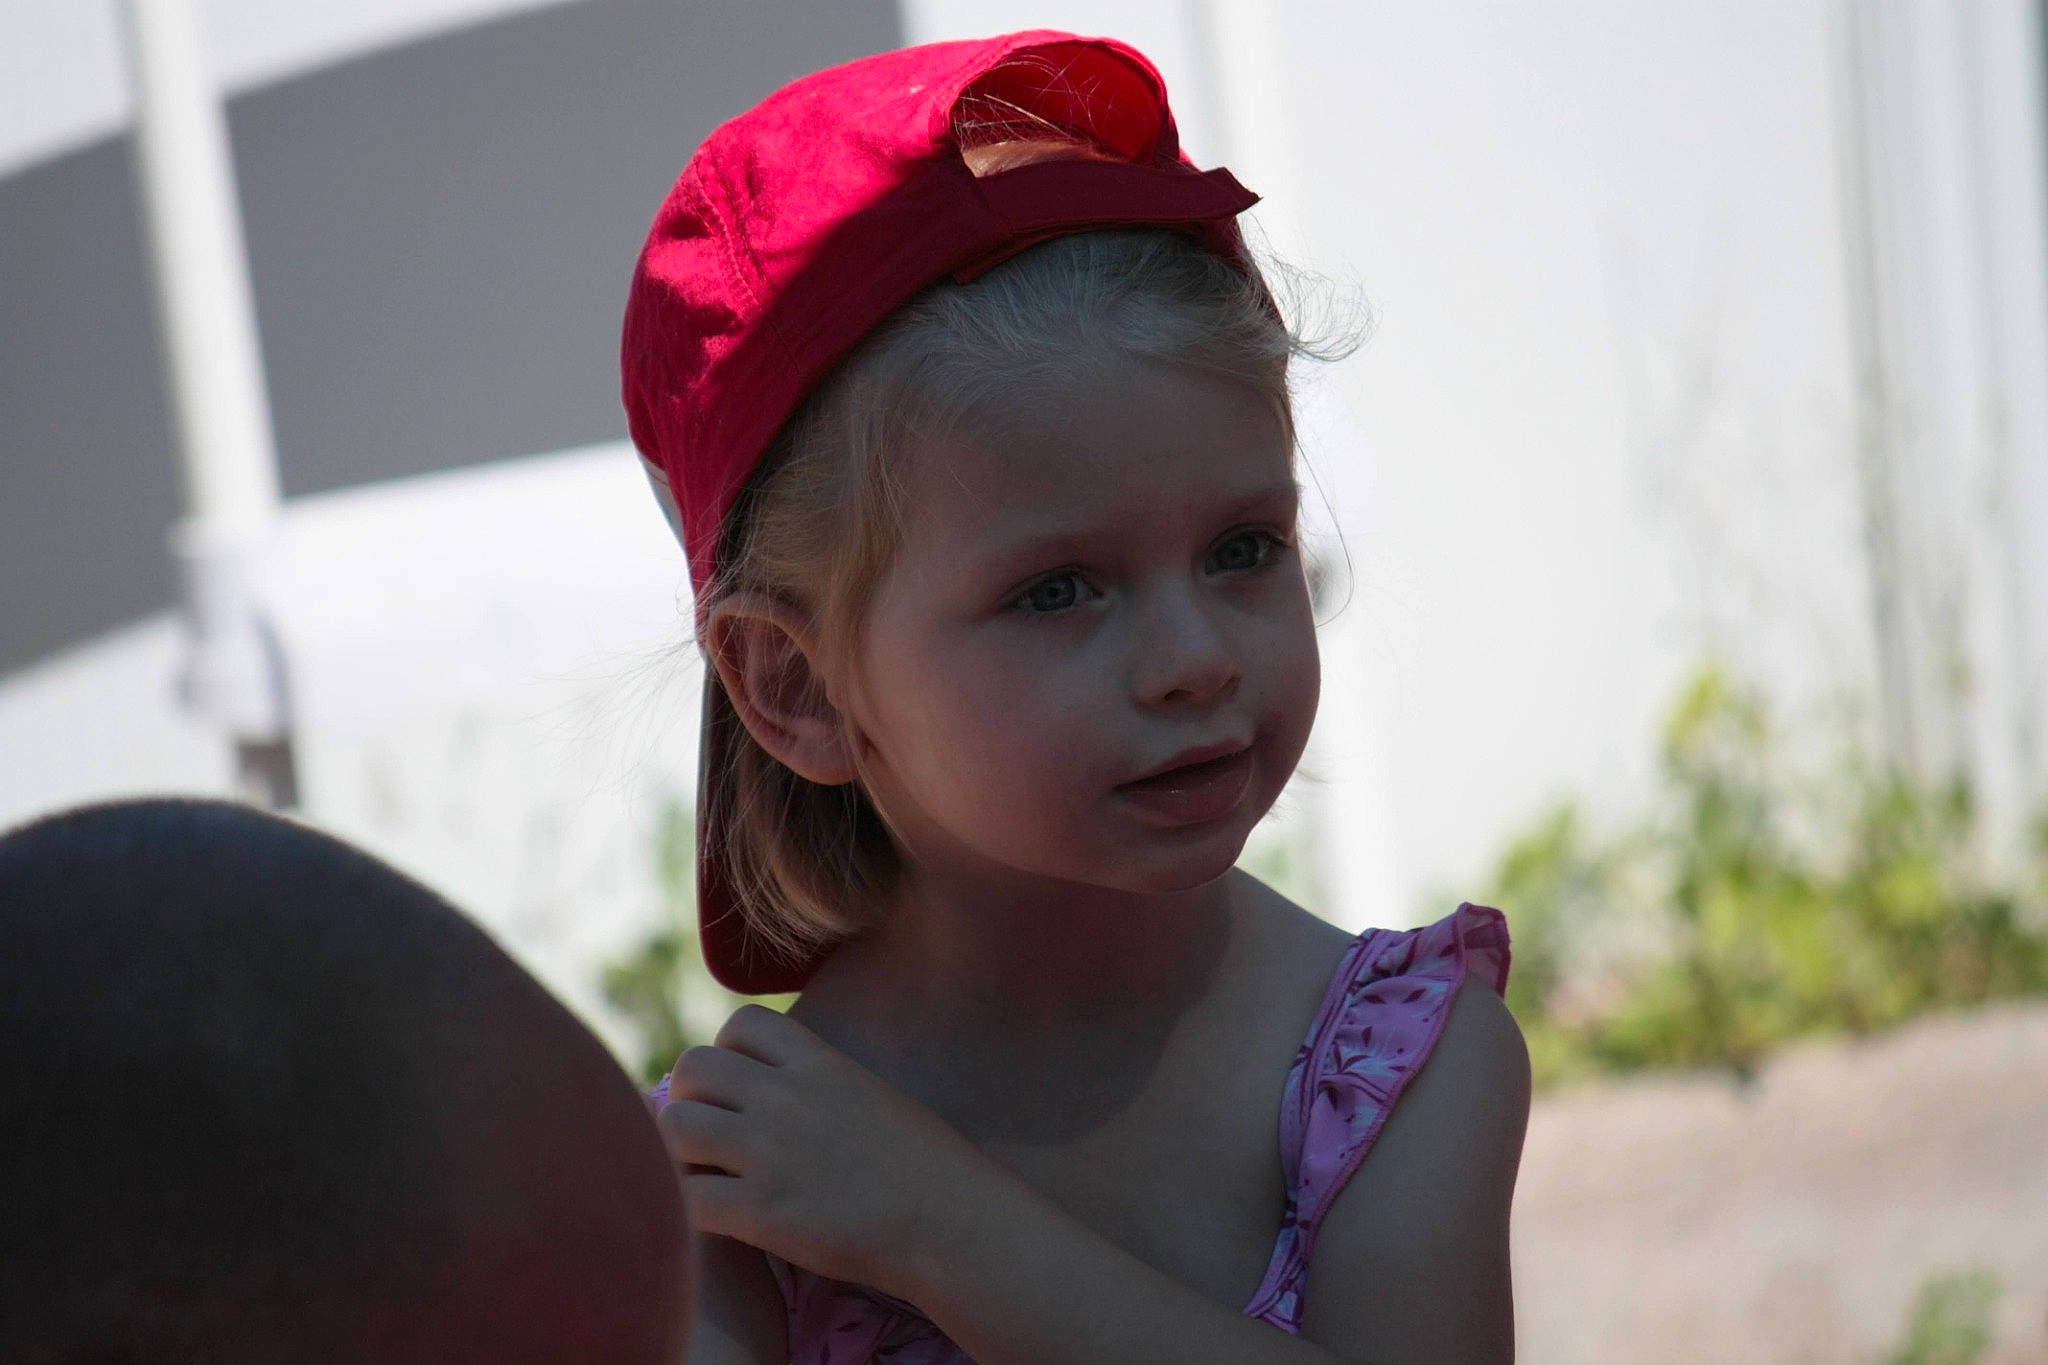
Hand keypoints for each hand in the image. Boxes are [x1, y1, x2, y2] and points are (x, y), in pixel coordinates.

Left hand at [655, 1005, 1009, 1300]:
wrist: (953, 1223)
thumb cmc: (928, 1167)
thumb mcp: (873, 1095)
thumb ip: (821, 1082)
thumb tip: (782, 1083)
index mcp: (820, 1063)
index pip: (741, 1024)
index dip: (731, 1054)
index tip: (743, 1089)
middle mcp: (787, 1096)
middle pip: (694, 1066)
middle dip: (693, 1097)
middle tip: (712, 1134)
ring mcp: (770, 1152)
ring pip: (676, 1125)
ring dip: (680, 1150)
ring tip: (705, 1174)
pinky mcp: (761, 1211)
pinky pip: (687, 1196)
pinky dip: (686, 1208)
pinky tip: (714, 1218)